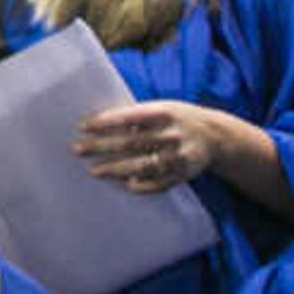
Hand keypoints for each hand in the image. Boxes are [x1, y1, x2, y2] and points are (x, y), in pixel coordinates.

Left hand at [73, 100, 240, 196]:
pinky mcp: (184, 174)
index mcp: (164, 113)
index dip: (105, 122)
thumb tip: (98, 122)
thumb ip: (136, 115)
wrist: (215, 136)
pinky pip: (160, 183)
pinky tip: (125, 184)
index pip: (129, 117)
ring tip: (93, 171)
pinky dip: (143, 185)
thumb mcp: (161, 108)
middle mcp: (172, 134)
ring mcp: (179, 156)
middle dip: (102, 146)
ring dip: (116, 169)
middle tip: (77, 149)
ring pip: (143, 165)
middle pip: (131, 142)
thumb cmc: (177, 119)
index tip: (82, 126)